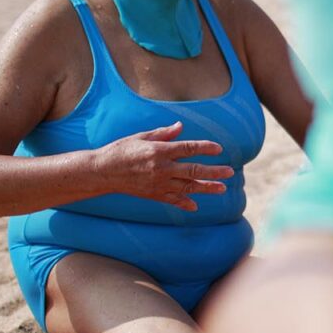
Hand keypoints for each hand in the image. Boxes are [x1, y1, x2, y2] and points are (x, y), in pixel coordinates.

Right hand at [95, 122, 234, 210]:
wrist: (102, 172)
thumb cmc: (121, 150)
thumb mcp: (141, 137)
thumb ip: (163, 134)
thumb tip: (180, 127)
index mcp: (160, 151)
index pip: (188, 148)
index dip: (204, 148)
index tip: (218, 149)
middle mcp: (162, 168)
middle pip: (193, 170)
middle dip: (213, 171)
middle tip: (229, 172)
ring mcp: (158, 183)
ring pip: (188, 187)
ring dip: (207, 188)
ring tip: (222, 189)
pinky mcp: (153, 194)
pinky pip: (173, 200)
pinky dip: (185, 203)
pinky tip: (196, 206)